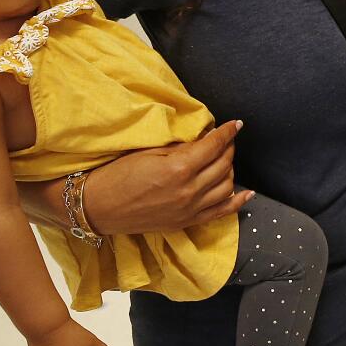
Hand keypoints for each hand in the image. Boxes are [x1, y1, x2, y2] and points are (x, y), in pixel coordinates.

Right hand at [81, 120, 252, 235]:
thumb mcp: (148, 152)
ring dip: (230, 170)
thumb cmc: (116, 174)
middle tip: (224, 140)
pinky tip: (248, 193)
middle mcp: (189, 190)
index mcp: (179, 168)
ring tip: (224, 160)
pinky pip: (222, 212)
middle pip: (223, 165)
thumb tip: (202, 139)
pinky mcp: (187, 222)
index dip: (226, 132)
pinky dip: (238, 202)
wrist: (97, 207)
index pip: (214, 146)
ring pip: (227, 186)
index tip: (235, 124)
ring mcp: (190, 209)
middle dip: (228, 148)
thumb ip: (179, 147)